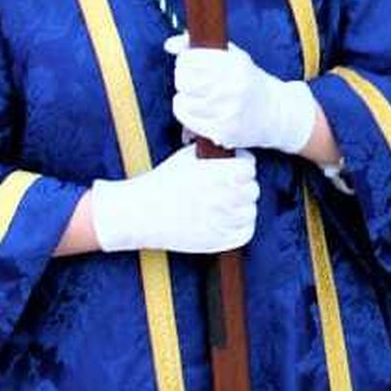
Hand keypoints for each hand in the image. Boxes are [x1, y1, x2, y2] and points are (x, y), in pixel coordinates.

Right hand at [91, 144, 257, 253]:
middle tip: (229, 187)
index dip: (242, 166)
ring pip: (250, 212)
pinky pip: (245, 232)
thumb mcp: (185, 157)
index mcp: (215, 174)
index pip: (248, 167)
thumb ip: (213, 152)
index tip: (232, 169)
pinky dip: (240, 226)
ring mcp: (220, 222)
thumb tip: (232, 149)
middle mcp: (220, 197)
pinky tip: (227, 220)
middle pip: (252, 190)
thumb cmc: (162, 183)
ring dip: (242, 207)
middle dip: (242, 186)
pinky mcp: (217, 242)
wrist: (139, 214)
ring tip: (226, 204)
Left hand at [167, 37, 316, 155]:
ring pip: (182, 101)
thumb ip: (202, 47)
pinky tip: (197, 111)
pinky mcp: (223, 131)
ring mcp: (228, 111)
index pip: (189, 58)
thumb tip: (169, 45)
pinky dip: (186, 115)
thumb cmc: (251, 83)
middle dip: (183, 79)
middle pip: (183, 79)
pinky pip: (188, 120)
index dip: (184, 61)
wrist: (279, 114)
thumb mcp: (234, 57)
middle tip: (192, 82)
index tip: (189, 64)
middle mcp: (233, 87)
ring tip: (196, 98)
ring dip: (184, 99)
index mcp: (236, 65)